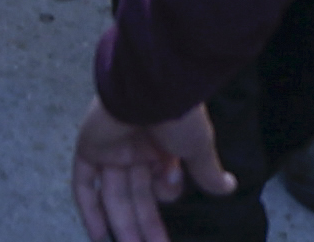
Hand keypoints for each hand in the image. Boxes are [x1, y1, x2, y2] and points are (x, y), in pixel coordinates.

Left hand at [69, 104, 231, 241]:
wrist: (154, 86)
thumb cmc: (180, 114)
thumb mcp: (198, 148)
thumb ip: (207, 172)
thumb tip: (229, 187)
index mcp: (162, 144)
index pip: (161, 180)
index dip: (167, 193)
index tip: (174, 190)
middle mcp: (135, 147)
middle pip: (136, 196)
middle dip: (145, 226)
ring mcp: (111, 149)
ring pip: (113, 196)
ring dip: (122, 226)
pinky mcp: (89, 148)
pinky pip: (85, 185)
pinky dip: (90, 210)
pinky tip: (99, 236)